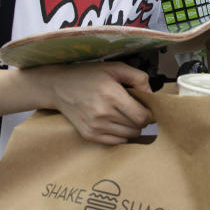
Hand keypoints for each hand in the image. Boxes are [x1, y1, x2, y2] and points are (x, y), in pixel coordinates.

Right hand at [33, 61, 152, 144]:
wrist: (58, 86)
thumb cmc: (87, 75)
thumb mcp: (114, 67)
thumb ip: (137, 77)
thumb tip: (152, 93)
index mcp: (111, 95)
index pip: (141, 116)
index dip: (149, 114)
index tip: (148, 109)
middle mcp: (102, 113)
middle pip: (137, 127)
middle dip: (142, 120)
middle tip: (137, 110)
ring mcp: (94, 126)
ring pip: (128, 136)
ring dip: (133, 128)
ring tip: (127, 116)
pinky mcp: (88, 135)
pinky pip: (116, 142)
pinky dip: (122, 135)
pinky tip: (118, 123)